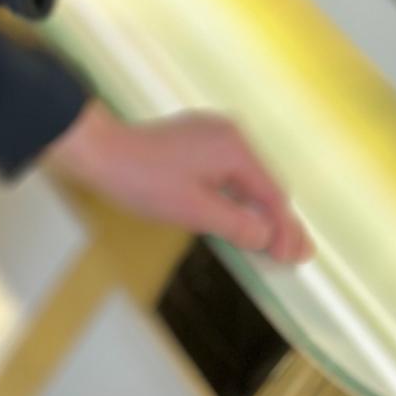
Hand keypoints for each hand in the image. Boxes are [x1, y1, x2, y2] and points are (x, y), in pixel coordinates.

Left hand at [42, 99, 315, 263]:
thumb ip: (238, 225)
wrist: (101, 152)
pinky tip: (242, 218)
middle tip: (293, 256)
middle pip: (264, 185)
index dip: (285, 231)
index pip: (273, 195)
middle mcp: (229, 135)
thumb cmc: (144, 181)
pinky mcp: (197, 140)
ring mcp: (212, 134)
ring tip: (274, 244)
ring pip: (248, 179)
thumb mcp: (195, 211)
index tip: (295, 260)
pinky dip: (239, 197)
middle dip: (278, 221)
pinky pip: (229, 172)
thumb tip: (269, 236)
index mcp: (234, 148)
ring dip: (259, 210)